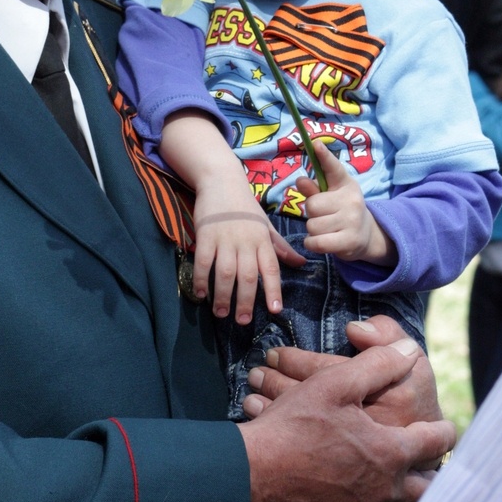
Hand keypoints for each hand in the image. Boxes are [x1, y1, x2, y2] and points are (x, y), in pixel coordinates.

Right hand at [191, 166, 304, 322]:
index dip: (273, 289)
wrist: (221, 180)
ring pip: (225, 273)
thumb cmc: (245, 205)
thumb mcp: (266, 225)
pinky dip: (202, 279)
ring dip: (223, 295)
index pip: (270, 269)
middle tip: (241, 321)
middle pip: (247, 277)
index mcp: (263, 240)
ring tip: (221, 313)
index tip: (274, 310)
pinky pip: (203, 262)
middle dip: (245, 301)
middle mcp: (246, 242)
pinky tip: (200, 293)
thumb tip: (301, 264)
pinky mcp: (205, 235)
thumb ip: (280, 247)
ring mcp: (225, 239)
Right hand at [236, 336, 455, 501]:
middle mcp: (385, 490)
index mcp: (389, 452)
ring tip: (397, 482)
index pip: (434, 442)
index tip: (448, 428)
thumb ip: (378, 364)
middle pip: (426, 489)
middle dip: (430, 473)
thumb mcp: (335, 383)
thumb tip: (408, 350)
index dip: (444, 431)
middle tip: (428, 463)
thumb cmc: (295, 424)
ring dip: (400, 495)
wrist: (254, 472)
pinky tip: (362, 499)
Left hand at [296, 141, 396, 266]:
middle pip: (312, 205)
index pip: (333, 168)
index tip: (315, 144)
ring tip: (327, 230)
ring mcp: (352, 221)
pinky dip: (312, 243)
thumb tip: (299, 180)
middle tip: (325, 217)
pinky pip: (316, 242)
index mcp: (346, 184)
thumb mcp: (330, 196)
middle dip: (312, 213)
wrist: (366, 236)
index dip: (324, 156)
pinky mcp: (350, 242)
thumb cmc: (341, 211)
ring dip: (313, 230)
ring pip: (312, 225)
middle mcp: (351, 200)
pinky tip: (322, 241)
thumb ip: (314, 189)